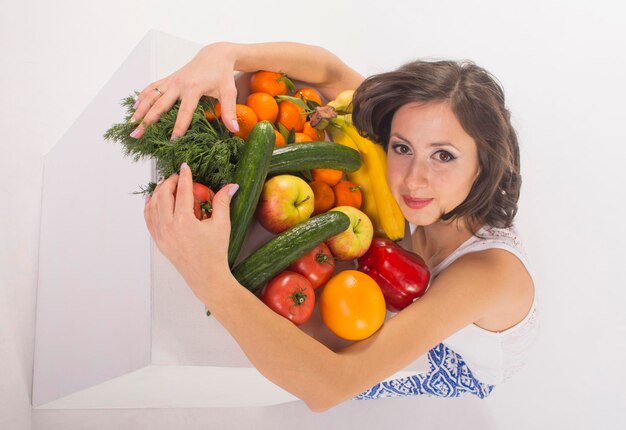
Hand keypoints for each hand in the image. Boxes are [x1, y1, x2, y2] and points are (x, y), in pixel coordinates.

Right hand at [130, 43, 239, 139]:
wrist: (215, 54)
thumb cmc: (222, 74)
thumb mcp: (228, 92)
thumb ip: (229, 111)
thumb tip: (233, 129)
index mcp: (193, 88)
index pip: (184, 112)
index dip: (178, 127)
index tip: (172, 141)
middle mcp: (179, 84)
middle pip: (160, 105)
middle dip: (148, 121)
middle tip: (137, 134)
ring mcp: (172, 80)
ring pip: (152, 96)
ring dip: (140, 109)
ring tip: (131, 123)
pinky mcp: (169, 78)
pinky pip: (153, 87)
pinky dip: (143, 96)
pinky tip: (135, 106)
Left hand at [144, 162, 239, 303]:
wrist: (206, 276)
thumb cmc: (215, 252)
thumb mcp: (222, 225)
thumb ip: (223, 202)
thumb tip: (231, 185)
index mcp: (184, 221)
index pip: (182, 191)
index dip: (184, 176)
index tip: (185, 167)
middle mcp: (168, 226)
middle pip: (163, 195)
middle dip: (170, 182)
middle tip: (178, 176)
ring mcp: (160, 235)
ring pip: (153, 205)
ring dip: (159, 192)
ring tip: (167, 185)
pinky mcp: (158, 241)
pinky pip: (149, 219)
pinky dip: (150, 206)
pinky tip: (153, 200)